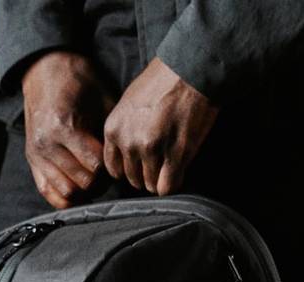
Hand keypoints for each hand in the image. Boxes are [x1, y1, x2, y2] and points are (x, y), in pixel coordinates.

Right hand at [20, 51, 113, 210]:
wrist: (45, 69)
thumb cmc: (79, 82)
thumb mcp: (102, 100)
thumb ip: (111, 132)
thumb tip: (125, 159)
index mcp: (65, 127)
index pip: (96, 166)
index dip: (112, 167)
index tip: (117, 161)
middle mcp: (48, 144)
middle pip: (82, 182)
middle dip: (100, 181)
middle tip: (108, 172)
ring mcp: (37, 154)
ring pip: (66, 191)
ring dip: (84, 190)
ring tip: (93, 179)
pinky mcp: (31, 159)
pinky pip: (47, 191)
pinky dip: (64, 197)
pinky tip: (78, 193)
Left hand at [103, 57, 217, 195]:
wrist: (190, 71)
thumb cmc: (162, 81)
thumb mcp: (129, 102)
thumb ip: (124, 129)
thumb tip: (126, 152)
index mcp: (114, 128)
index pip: (113, 168)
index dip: (128, 169)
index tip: (140, 164)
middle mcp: (128, 142)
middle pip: (133, 179)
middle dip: (146, 175)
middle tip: (160, 164)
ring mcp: (151, 150)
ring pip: (150, 185)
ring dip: (161, 180)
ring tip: (171, 165)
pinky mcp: (175, 155)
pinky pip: (167, 187)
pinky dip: (173, 184)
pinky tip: (179, 173)